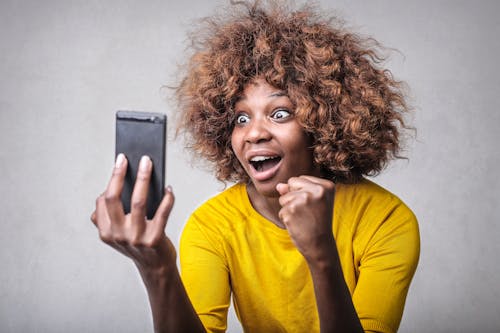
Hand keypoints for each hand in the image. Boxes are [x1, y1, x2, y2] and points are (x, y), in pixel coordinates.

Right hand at [91, 154, 175, 274]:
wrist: (155, 267)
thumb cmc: (138, 244)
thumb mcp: (118, 233)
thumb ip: (111, 215)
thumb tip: (117, 184)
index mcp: (106, 232)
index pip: (103, 201)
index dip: (112, 180)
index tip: (120, 162)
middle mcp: (118, 235)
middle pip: (113, 198)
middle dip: (119, 174)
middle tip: (127, 157)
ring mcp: (136, 238)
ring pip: (138, 201)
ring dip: (143, 178)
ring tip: (148, 164)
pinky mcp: (155, 239)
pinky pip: (162, 213)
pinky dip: (167, 198)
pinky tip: (168, 189)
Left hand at [276, 175, 335, 262]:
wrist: (320, 245)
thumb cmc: (317, 222)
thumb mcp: (313, 202)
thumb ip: (296, 190)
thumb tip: (279, 186)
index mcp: (326, 186)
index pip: (300, 179)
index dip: (302, 193)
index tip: (314, 206)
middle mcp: (317, 190)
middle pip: (291, 183)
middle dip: (293, 197)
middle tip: (307, 212)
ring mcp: (304, 199)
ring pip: (284, 197)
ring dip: (289, 209)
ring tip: (303, 218)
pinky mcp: (292, 210)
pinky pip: (281, 210)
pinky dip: (287, 218)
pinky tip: (298, 224)